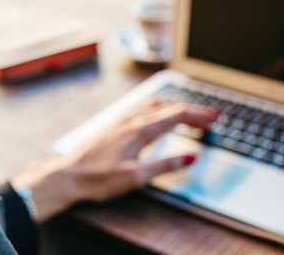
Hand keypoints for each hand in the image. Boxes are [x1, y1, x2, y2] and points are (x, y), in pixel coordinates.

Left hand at [12, 100, 218, 220]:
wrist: (67, 177)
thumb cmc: (98, 179)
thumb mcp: (135, 178)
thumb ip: (165, 166)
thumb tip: (191, 156)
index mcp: (140, 130)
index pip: (177, 115)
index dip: (198, 115)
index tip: (215, 118)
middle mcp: (132, 120)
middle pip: (169, 107)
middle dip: (193, 110)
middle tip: (211, 117)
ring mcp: (122, 121)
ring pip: (156, 105)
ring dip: (176, 107)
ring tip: (190, 113)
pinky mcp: (115, 126)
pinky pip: (144, 109)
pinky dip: (160, 108)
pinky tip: (159, 115)